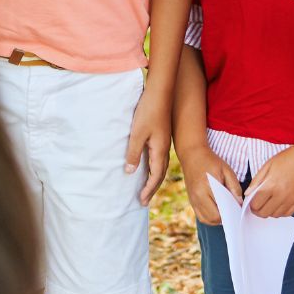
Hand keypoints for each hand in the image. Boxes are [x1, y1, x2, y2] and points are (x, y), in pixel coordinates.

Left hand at [125, 85, 170, 205]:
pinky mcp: (160, 135)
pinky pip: (158, 157)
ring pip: (160, 166)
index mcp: (160, 151)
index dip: (148, 189)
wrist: (160, 92)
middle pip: (160, 174)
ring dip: (153, 178)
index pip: (156, 177)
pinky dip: (153, 167)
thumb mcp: (137, 134)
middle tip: (143, 200)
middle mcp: (164, 148)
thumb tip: (130, 172)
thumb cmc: (148, 112)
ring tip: (146, 186)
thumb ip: (133, 154)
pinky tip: (146, 165)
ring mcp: (163, 141)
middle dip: (152, 188)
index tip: (141, 201)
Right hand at [178, 146, 242, 224]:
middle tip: (232, 210)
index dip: (230, 213)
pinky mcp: (191, 201)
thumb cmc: (211, 162)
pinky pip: (201, 216)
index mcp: (207, 187)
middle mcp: (198, 196)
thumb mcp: (227, 170)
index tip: (237, 209)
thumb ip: (234, 187)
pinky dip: (209, 217)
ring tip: (225, 210)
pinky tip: (216, 210)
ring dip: (216, 219)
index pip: (220, 210)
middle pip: (213, 218)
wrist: (193, 156)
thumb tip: (239, 203)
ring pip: (206, 220)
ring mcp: (193, 200)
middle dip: (224, 218)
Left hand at [247, 143, 293, 217]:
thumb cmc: (289, 158)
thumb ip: (257, 181)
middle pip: (264, 213)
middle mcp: (281, 196)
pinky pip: (288, 214)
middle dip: (258, 210)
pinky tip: (279, 203)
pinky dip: (281, 212)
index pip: (256, 205)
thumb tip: (248, 194)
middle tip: (258, 204)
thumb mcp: (268, 165)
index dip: (251, 204)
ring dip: (270, 211)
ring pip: (275, 215)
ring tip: (269, 202)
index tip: (252, 200)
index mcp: (271, 186)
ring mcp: (291, 200)